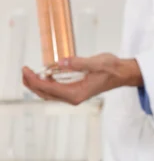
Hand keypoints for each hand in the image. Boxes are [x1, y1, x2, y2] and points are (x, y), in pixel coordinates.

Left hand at [22, 53, 143, 104]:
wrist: (122, 74)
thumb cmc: (111, 68)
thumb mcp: (96, 62)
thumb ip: (79, 63)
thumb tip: (61, 63)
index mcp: (77, 92)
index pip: (49, 88)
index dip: (35, 80)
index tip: (27, 70)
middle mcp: (74, 97)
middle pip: (46, 94)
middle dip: (32, 83)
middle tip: (24, 70)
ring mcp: (74, 96)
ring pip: (49, 94)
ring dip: (37, 85)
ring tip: (29, 73)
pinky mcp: (75, 92)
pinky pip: (55, 91)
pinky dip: (46, 84)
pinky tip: (43, 75)